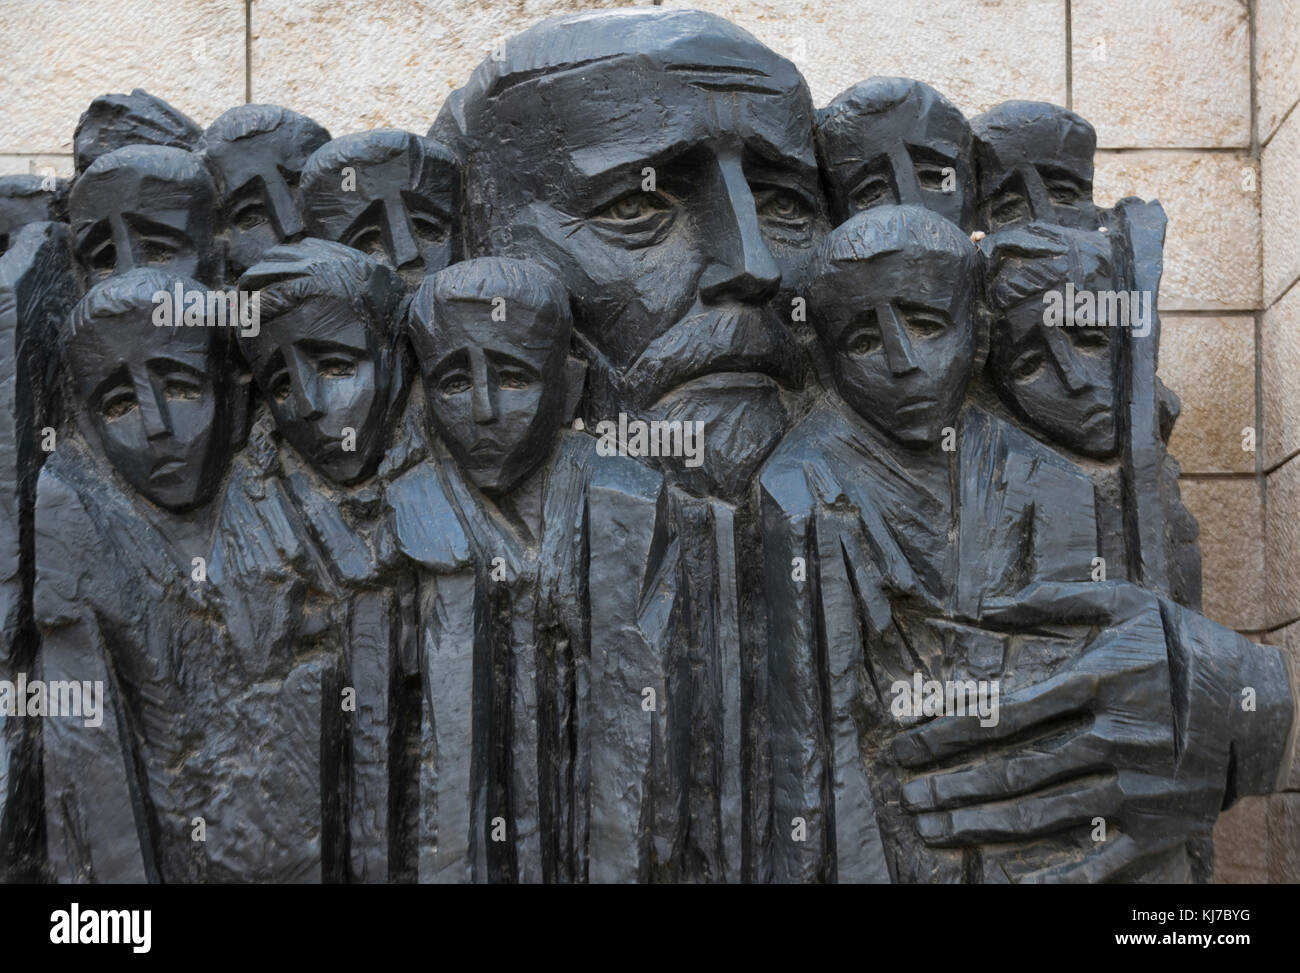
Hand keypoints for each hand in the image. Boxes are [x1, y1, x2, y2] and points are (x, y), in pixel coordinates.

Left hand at [893, 582, 1223, 881]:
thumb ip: (1053, 598)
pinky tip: (1013, 881)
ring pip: (1043, 813)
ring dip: (981, 824)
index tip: (906, 744)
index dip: (948, 732)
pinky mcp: (1160, 825)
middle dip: (951, 785)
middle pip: (1014, 770)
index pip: (1005, 714)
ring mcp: (1138, 787)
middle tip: (907, 796)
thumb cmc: (1179, 644)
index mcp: (1099, 684)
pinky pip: (1103, 860)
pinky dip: (1059, 877)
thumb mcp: (1125, 601)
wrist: (1258, 701)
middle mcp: (1115, 738)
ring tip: (935, 828)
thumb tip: (986, 605)